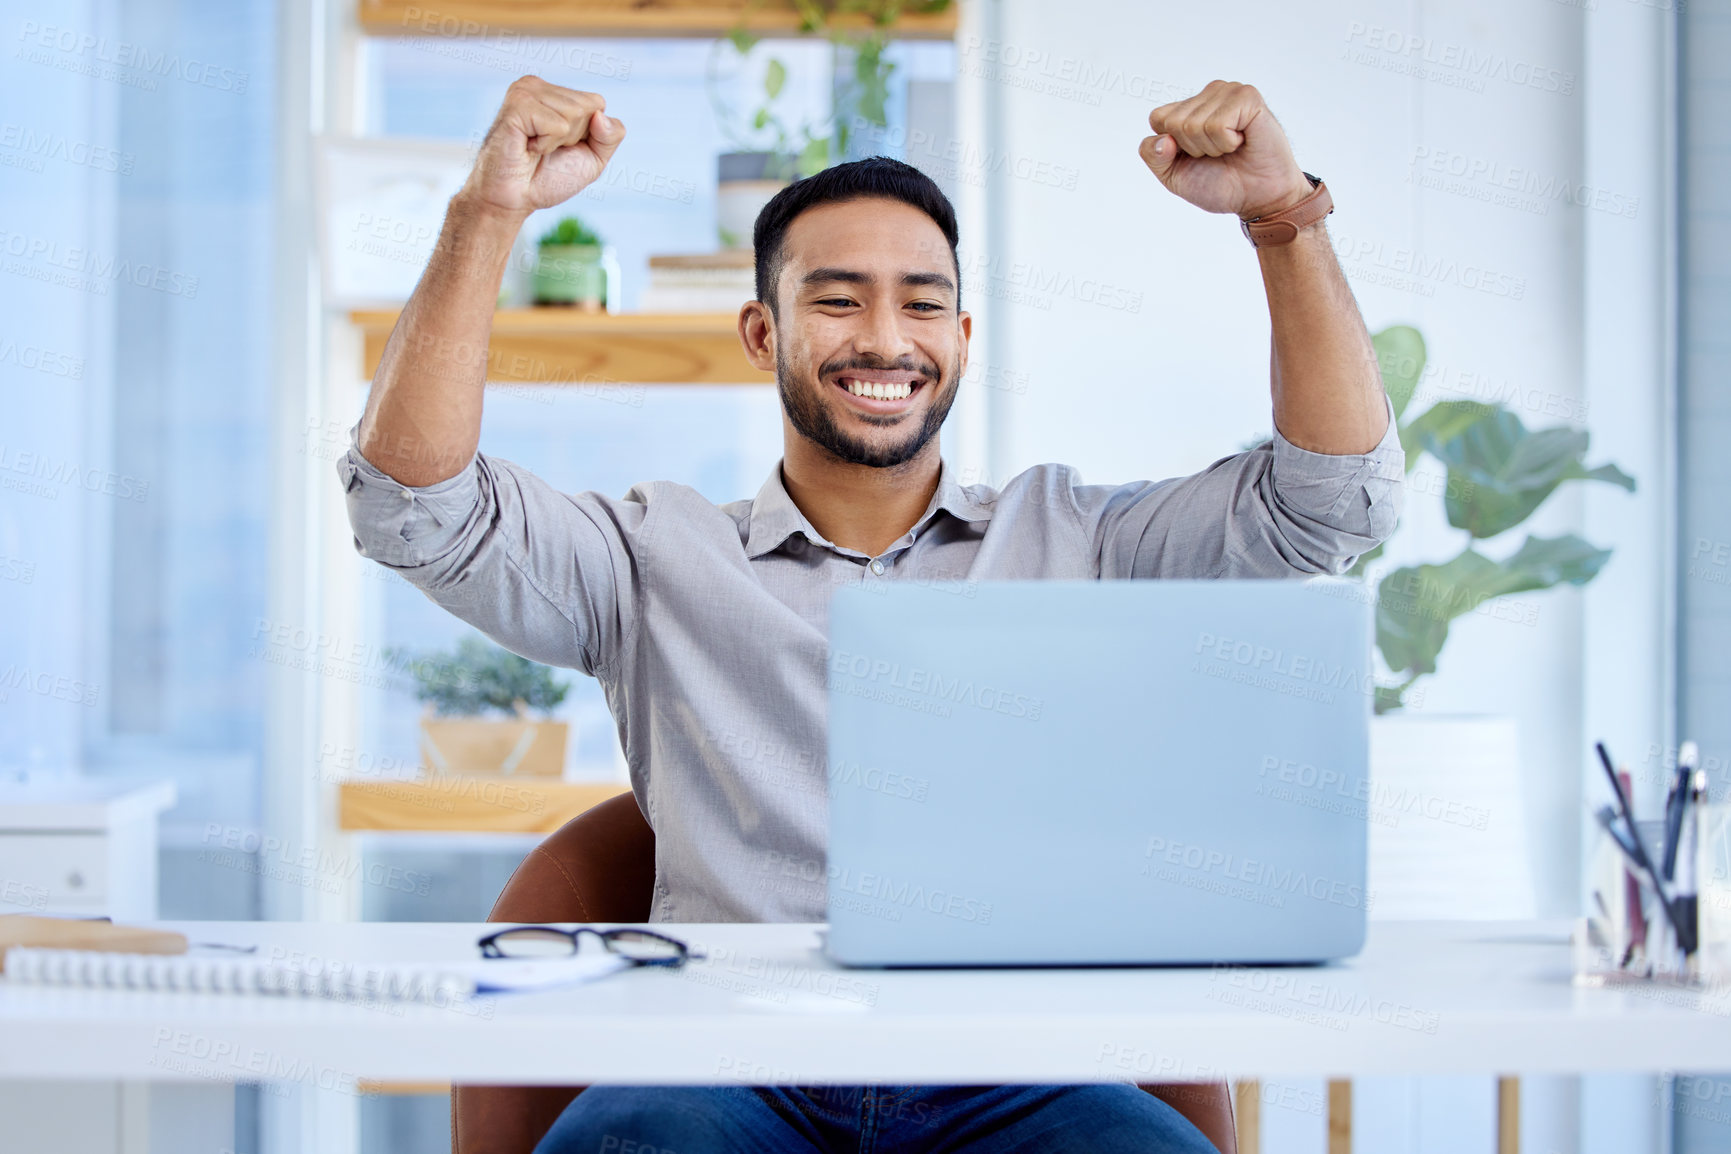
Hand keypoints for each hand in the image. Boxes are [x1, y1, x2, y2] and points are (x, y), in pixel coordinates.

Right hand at [459, 76, 625, 218]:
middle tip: (544, 149)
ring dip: (557, 142)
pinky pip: (557, 125)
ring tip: (534, 148)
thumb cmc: (549, 178)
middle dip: (573, 137)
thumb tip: (601, 114)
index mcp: (555, 93)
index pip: (597, 103)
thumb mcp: (594, 158)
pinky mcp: (517, 104)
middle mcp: (539, 86)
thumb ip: (611, 135)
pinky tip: (526, 147)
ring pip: (574, 114)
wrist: (515, 199)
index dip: (588, 134)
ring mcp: (525, 91)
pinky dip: (546, 144)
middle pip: (588, 107)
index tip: (561, 147)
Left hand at [1140, 81, 1311, 219]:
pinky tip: (1243, 140)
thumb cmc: (1220, 184)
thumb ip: (1154, 156)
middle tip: (1218, 154)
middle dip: (1194, 149)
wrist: (1257, 198)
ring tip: (1232, 147)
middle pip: (1174, 123)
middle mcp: (1207, 95)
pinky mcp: (1247, 96)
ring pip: (1194, 124)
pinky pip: (1217, 125)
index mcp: (1187, 109)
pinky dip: (1228, 142)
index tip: (1195, 156)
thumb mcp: (1174, 176)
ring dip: (1213, 147)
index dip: (1171, 148)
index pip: (1157, 118)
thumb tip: (1164, 139)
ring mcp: (1227, 92)